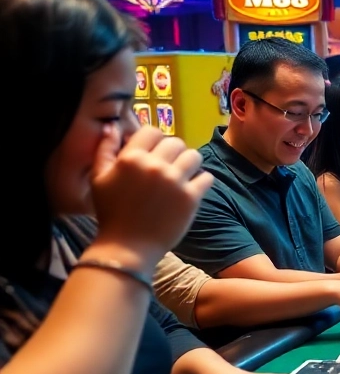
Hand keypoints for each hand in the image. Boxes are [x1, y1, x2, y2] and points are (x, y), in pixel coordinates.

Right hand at [91, 125, 214, 266]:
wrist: (127, 247)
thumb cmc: (111, 213)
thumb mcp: (98, 179)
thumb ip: (105, 149)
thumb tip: (114, 126)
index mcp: (131, 158)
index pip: (153, 131)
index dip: (154, 140)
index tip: (153, 153)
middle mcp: (154, 165)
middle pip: (176, 142)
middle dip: (172, 152)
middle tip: (168, 166)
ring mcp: (175, 181)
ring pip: (194, 156)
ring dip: (189, 164)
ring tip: (181, 175)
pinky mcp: (191, 197)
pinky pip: (207, 177)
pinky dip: (201, 181)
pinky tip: (191, 188)